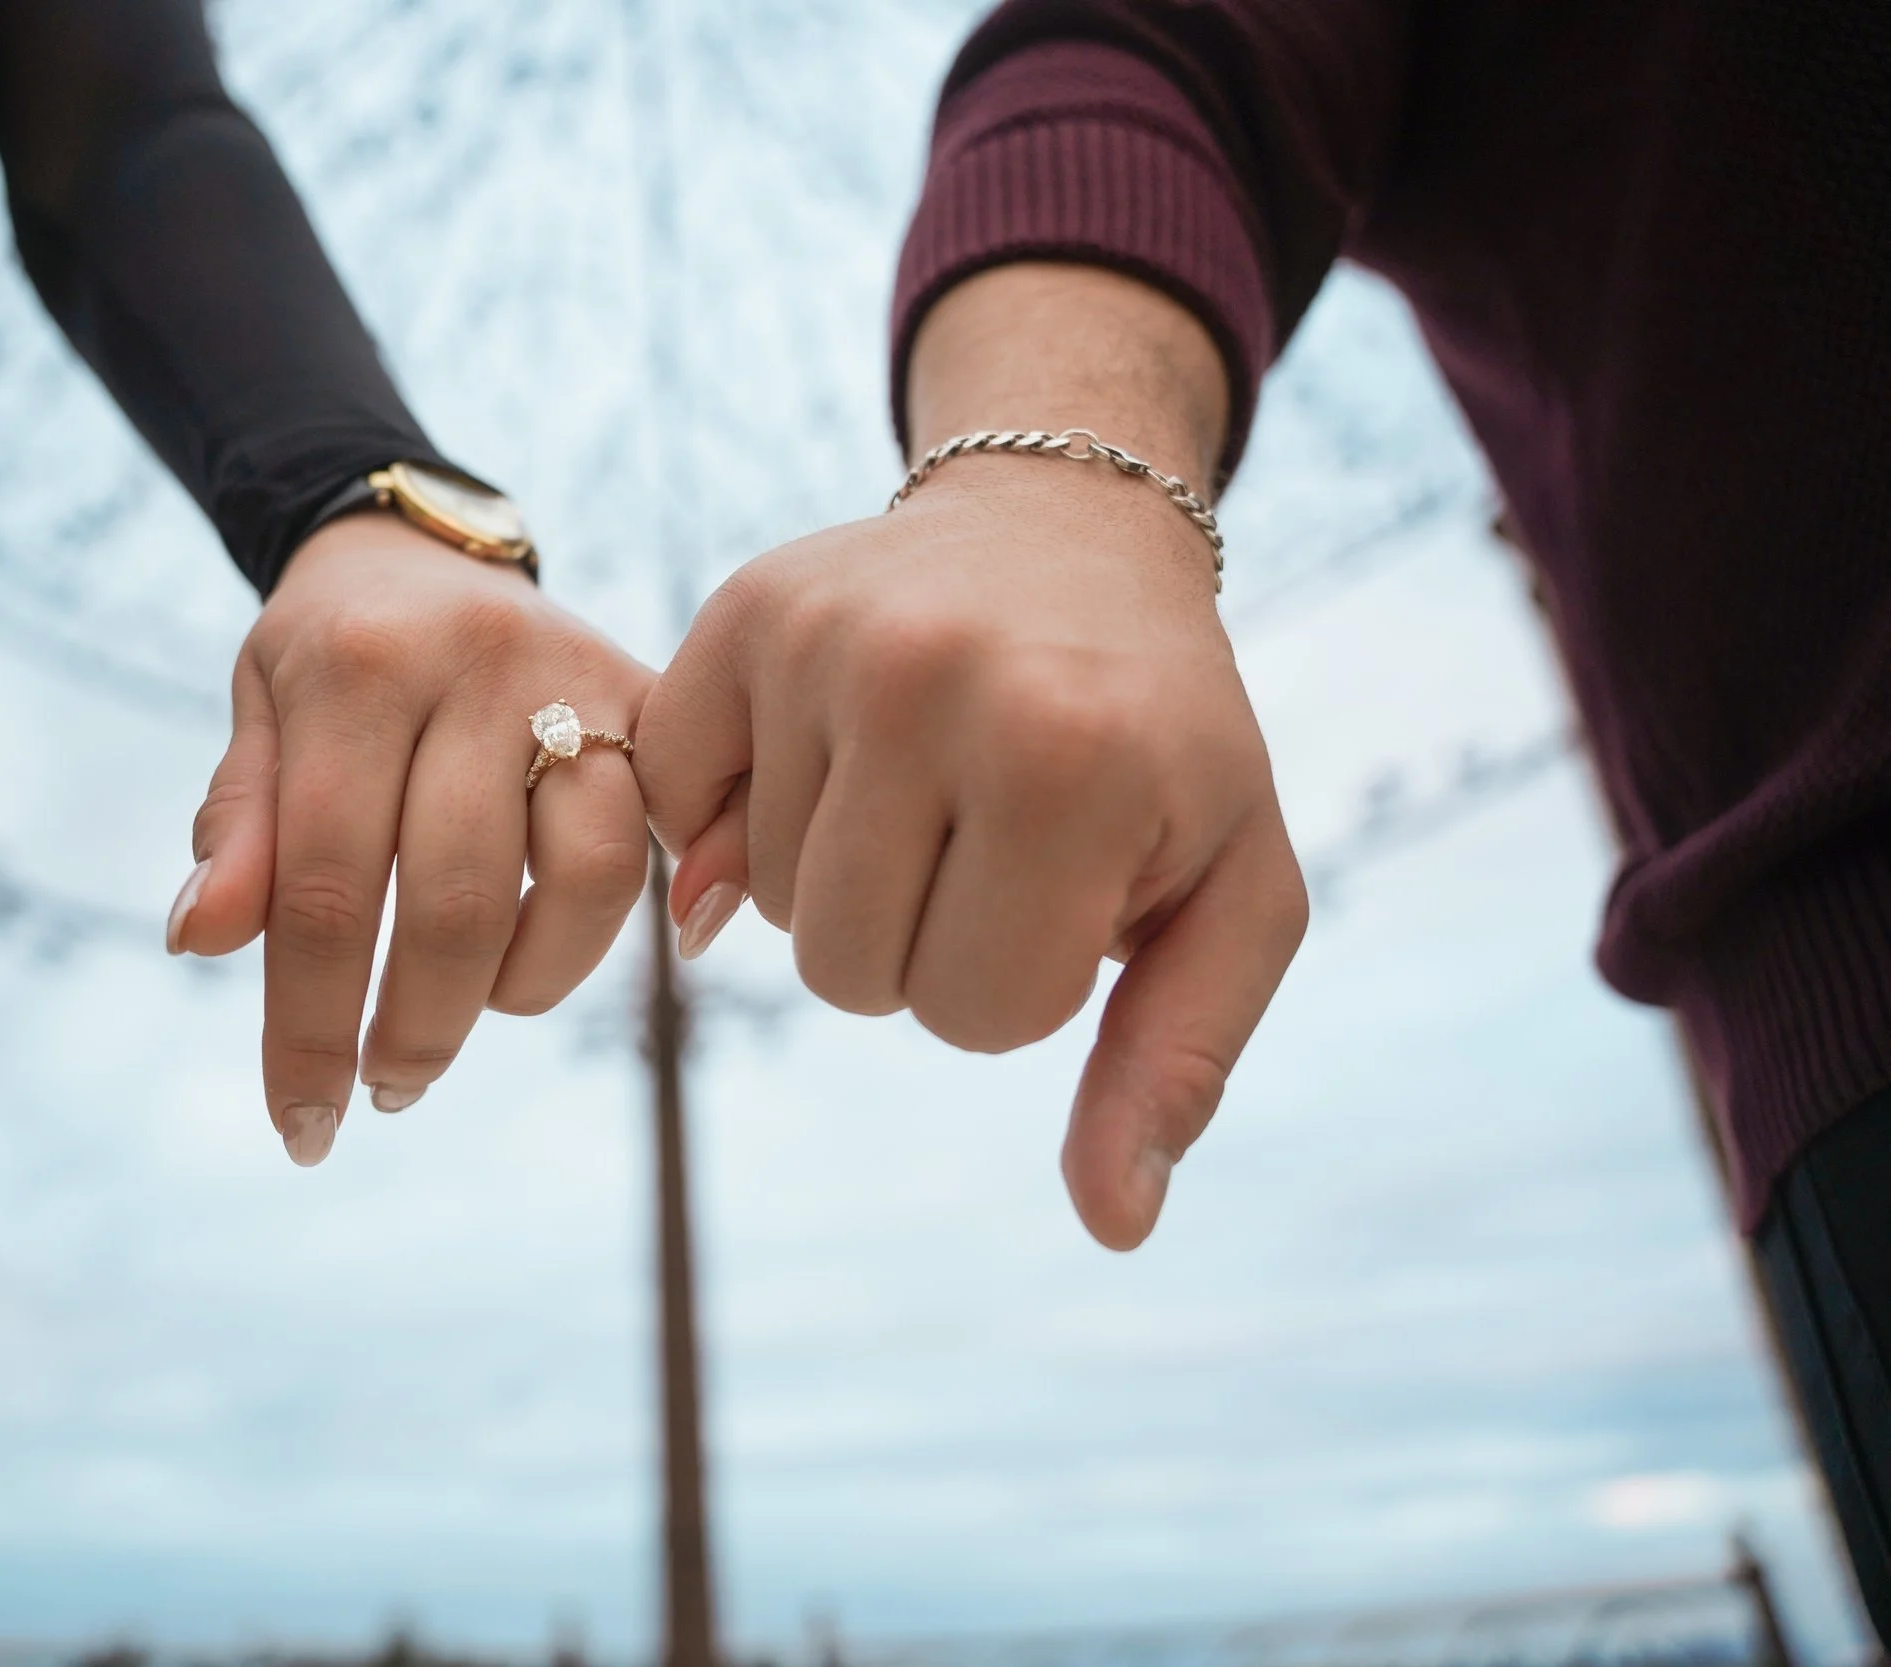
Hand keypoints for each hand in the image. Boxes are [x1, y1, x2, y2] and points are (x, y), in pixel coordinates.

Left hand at [166, 512, 653, 1165]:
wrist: (428, 545)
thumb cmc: (328, 653)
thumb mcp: (256, 711)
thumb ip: (238, 825)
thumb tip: (200, 943)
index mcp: (360, 665)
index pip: (326, 884)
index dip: (310, 1028)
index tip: (300, 1127)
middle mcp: (480, 664)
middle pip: (457, 900)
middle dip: (416, 1030)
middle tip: (386, 1089)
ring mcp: (580, 680)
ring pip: (591, 878)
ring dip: (523, 986)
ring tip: (470, 1013)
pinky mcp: (653, 706)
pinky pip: (651, 849)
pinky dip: (602, 932)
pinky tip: (540, 965)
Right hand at [634, 263, 1306, 1249]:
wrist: (1073, 533)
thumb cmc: (1163, 738)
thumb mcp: (1231, 892)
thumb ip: (1176, 1061)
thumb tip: (1113, 1225)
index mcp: (1074, 760)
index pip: (974, 1015)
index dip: (1022, 986)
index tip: (1067, 895)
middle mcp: (935, 681)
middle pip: (851, 976)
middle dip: (924, 948)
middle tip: (986, 847)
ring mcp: (824, 637)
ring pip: (768, 909)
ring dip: (842, 887)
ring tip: (921, 793)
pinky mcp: (740, 612)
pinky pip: (673, 803)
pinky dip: (729, 817)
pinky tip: (819, 761)